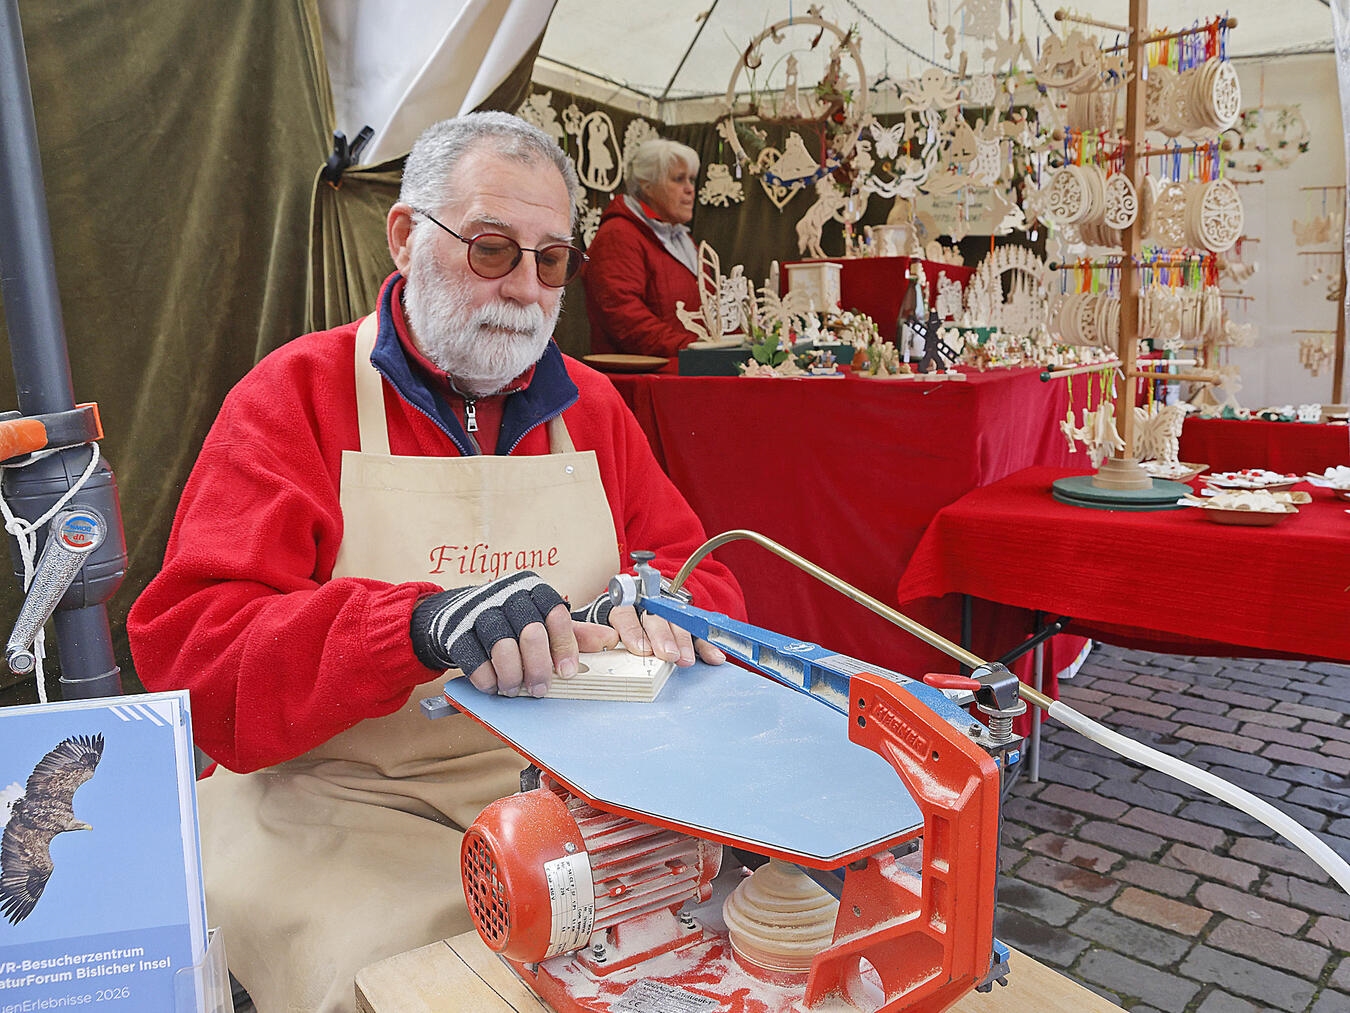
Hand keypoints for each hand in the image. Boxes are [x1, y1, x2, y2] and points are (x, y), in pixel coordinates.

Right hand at [411, 572, 578, 697]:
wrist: (456, 614)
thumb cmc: (509, 620)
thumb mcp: (542, 619)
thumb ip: (573, 632)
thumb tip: (610, 639)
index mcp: (533, 588)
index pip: (556, 613)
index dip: (564, 646)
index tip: (567, 673)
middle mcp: (506, 594)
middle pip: (531, 631)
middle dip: (538, 668)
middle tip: (540, 689)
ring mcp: (479, 610)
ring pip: (502, 646)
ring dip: (512, 676)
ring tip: (514, 689)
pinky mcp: (456, 630)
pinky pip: (473, 658)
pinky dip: (486, 678)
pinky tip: (493, 685)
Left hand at [605, 604, 726, 666]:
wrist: (641, 601)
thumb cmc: (622, 626)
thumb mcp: (608, 629)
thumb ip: (609, 641)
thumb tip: (598, 659)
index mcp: (623, 605)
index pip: (626, 614)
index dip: (633, 631)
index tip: (640, 649)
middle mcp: (647, 604)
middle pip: (655, 617)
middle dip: (663, 637)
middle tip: (668, 654)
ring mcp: (669, 610)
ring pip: (677, 622)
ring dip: (684, 641)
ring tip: (686, 659)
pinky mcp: (686, 619)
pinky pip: (697, 631)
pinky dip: (706, 645)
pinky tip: (714, 657)